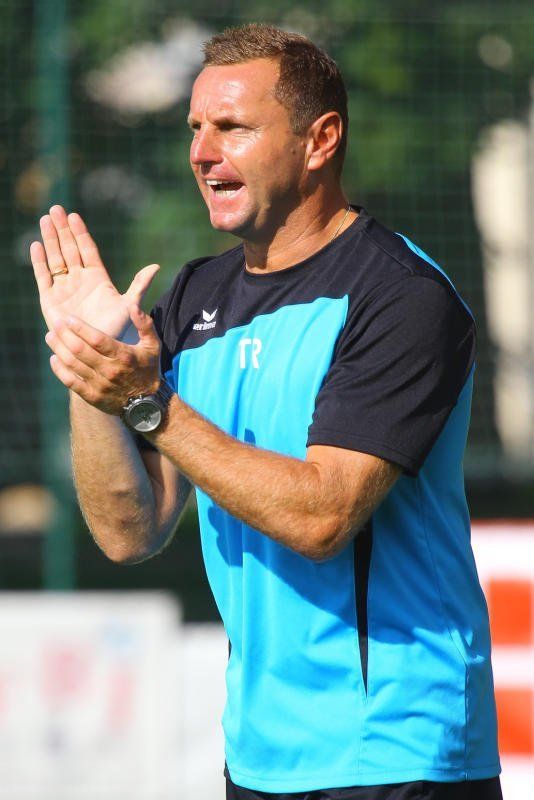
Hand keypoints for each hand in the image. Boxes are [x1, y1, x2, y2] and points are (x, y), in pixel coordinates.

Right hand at [30, 205, 158, 337]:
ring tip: (45, 219)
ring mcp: (64, 288)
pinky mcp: (50, 299)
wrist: (96, 348)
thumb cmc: (115, 328)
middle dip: (62, 229)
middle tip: (56, 208)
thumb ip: (139, 285)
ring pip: (55, 258)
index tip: (74, 215)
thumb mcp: (129, 304)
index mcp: (97, 277)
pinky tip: (36, 245)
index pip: (87, 249)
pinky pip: (43, 276)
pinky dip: (39, 262)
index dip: (80, 233)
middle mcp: (79, 279)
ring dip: (50, 239)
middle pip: (69, 249)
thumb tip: (156, 266)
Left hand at [44, 304, 160, 414]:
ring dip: (58, 348)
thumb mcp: (153, 346)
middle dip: (64, 334)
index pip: (96, 339)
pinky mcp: (93, 397)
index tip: (67, 318)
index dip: (79, 327)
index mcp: (124, 356)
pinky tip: (54, 359)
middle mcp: (110, 370)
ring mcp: (100, 385)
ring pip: (72, 364)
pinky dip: (59, 370)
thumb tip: (133, 306)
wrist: (147, 405)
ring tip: (50, 337)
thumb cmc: (148, 370)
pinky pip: (71, 382)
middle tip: (55, 323)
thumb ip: (145, 324)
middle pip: (80, 349)